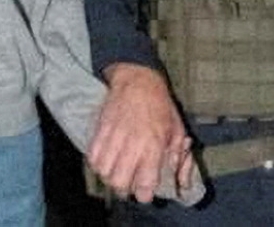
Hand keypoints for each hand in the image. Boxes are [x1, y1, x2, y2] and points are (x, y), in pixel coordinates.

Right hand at [87, 63, 193, 202]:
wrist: (137, 79)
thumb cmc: (160, 105)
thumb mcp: (177, 129)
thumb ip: (178, 157)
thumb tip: (180, 182)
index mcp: (153, 145)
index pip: (144, 185)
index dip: (145, 194)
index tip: (146, 191)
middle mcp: (132, 144)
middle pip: (119, 183)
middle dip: (125, 188)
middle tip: (130, 181)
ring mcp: (113, 137)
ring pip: (104, 173)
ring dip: (110, 176)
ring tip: (118, 170)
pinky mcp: (99, 130)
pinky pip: (92, 158)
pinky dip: (98, 164)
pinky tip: (107, 159)